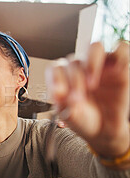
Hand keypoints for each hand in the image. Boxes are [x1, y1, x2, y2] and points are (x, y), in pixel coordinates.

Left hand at [46, 42, 129, 159]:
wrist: (104, 130)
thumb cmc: (84, 120)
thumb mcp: (71, 117)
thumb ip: (64, 107)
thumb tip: (60, 96)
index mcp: (63, 77)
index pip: (56, 68)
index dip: (55, 79)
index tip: (58, 96)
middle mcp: (80, 68)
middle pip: (74, 61)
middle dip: (74, 81)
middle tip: (77, 100)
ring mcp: (100, 65)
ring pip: (94, 47)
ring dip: (91, 63)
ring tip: (92, 84)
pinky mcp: (120, 66)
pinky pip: (121, 48)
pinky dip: (120, 53)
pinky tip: (116, 71)